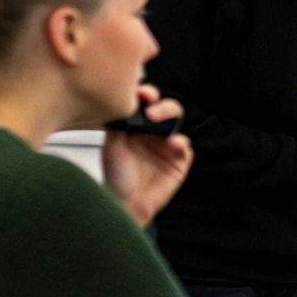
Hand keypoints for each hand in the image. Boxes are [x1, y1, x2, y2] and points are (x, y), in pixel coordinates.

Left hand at [102, 86, 192, 225]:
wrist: (124, 203)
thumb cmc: (116, 176)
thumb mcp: (112, 145)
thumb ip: (118, 123)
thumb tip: (124, 102)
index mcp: (138, 126)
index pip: (146, 105)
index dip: (146, 96)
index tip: (142, 94)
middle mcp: (154, 133)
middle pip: (166, 109)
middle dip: (161, 105)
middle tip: (151, 109)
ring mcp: (167, 146)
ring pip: (177, 123)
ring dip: (171, 118)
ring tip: (159, 122)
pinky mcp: (179, 161)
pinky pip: (185, 147)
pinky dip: (180, 142)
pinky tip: (172, 143)